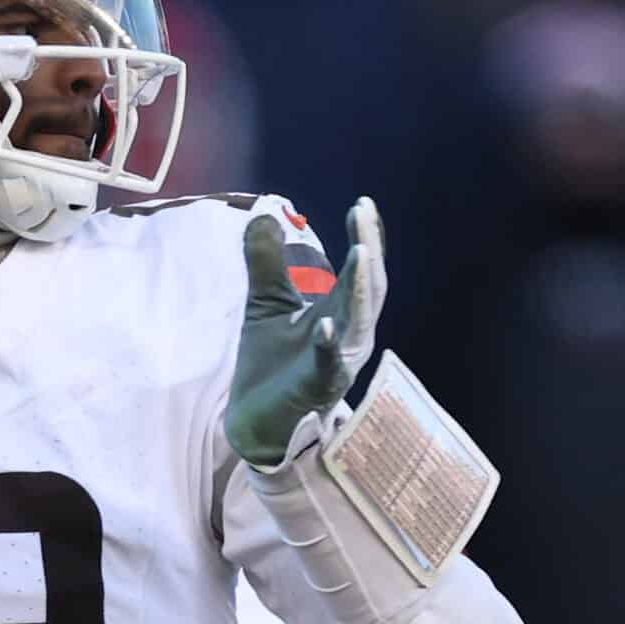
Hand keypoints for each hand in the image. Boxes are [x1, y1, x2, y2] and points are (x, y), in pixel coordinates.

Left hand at [223, 196, 384, 467]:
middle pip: (368, 286)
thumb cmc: (270, 362)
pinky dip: (329, 343)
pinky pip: (329, 364)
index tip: (362, 205)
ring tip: (361, 252)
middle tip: (364, 214)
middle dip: (369, 248)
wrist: (255, 418)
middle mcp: (349, 333)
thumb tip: (262, 213)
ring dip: (360, 287)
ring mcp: (339, 361)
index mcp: (341, 311)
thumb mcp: (266, 303)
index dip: (366, 237)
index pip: (361, 269)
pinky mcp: (318, 386)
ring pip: (359, 320)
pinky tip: (323, 323)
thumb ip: (266, 262)